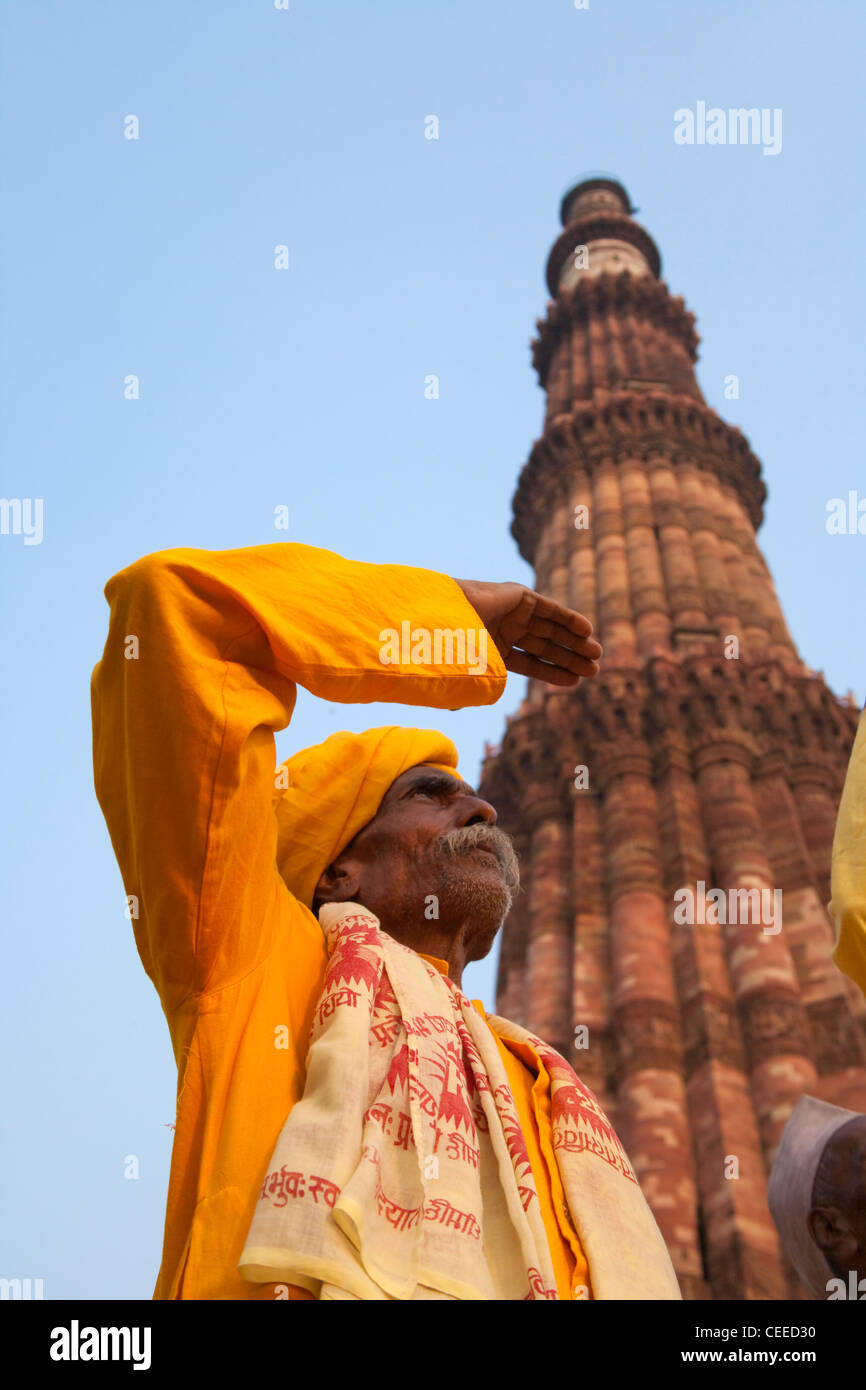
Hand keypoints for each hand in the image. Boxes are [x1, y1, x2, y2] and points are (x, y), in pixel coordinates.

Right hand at [455, 578, 601, 685]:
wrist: (443, 619)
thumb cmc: (451, 651)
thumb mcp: (467, 675)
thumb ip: (472, 687)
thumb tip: (456, 706)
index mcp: (492, 650)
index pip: (529, 663)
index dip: (552, 672)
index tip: (575, 682)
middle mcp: (504, 630)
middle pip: (545, 646)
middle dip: (570, 658)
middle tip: (594, 671)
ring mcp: (512, 612)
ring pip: (551, 629)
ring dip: (575, 641)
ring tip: (596, 655)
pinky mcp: (520, 596)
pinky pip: (551, 608)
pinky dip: (569, 618)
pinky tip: (588, 631)